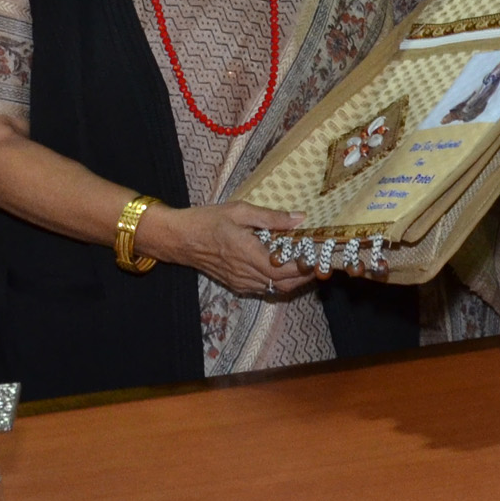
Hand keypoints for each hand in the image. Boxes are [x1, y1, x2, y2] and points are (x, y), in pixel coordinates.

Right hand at [146, 199, 315, 298]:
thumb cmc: (208, 220)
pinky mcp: (236, 285)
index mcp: (248, 253)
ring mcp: (241, 282)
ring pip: (275, 289)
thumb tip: (299, 218)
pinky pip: (263, 289)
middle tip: (319, 261)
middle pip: (284, 283)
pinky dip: (278, 282)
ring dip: (293, 280)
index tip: (320, 256)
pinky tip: (283, 268)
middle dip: (305, 275)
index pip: (285, 269)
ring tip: (306, 263)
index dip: (305, 266)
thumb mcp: (240, 211)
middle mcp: (246, 273)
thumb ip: (271, 217)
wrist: (180, 239)